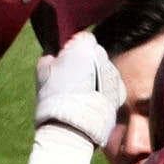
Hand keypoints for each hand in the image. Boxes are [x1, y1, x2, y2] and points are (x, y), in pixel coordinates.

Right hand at [33, 29, 123, 148]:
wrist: (73, 125)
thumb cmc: (55, 96)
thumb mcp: (43, 71)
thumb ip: (50, 58)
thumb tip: (53, 58)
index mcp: (84, 46)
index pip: (83, 38)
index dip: (73, 49)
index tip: (67, 60)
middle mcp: (103, 57)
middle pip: (95, 53)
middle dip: (86, 63)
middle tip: (72, 79)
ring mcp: (114, 74)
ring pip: (105, 70)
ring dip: (96, 77)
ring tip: (81, 94)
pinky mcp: (120, 92)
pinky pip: (112, 86)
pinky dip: (104, 91)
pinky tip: (91, 100)